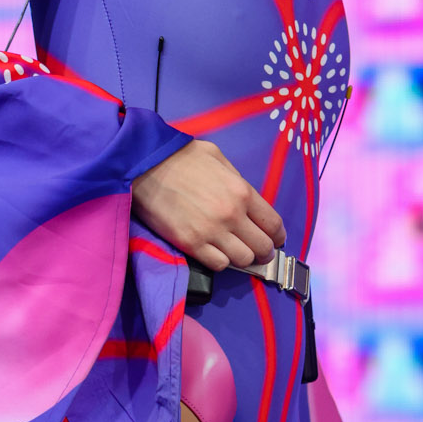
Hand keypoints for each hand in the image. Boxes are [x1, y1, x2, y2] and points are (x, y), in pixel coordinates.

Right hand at [132, 138, 285, 272]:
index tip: (275, 239)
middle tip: (258, 250)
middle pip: (263, 246)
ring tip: (235, 251)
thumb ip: (237, 180)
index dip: (277, 236)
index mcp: (242, 191)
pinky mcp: (191, 244)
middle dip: (264, 251)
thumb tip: (247, 200)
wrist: (145, 165)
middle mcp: (232, 215)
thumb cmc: (181, 157)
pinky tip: (215, 252)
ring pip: (243, 260)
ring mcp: (211, 232)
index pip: (273, 224)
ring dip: (242, 257)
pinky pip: (218, 265)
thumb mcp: (218, 158)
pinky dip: (221, 261)